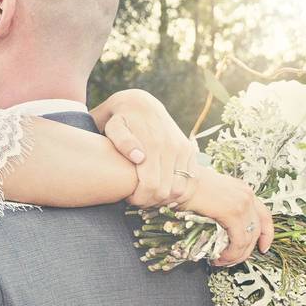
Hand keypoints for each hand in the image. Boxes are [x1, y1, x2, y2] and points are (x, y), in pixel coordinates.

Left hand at [91, 89, 197, 206]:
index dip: (139, 198)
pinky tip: (162, 191)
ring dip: (164, 199)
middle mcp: (173, 147)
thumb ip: (122, 141)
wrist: (140, 103)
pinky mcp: (190, 151)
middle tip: (136, 199)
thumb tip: (139, 157)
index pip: (151, 185)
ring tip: (148, 195)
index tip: (128, 198)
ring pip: (180, 189)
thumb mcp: (114, 126)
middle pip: (166, 191)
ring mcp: (184, 149)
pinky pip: (191, 181)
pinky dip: (178, 192)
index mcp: (153, 144)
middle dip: (149, 201)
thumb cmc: (120, 119)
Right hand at [178, 167, 273, 265]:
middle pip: (257, 231)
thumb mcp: (210, 194)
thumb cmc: (186, 185)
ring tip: (221, 261)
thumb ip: (221, 207)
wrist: (178, 180)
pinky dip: (231, 253)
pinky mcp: (233, 213)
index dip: (267, 234)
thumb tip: (219, 227)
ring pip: (248, 239)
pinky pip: (238, 241)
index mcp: (242, 190)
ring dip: (236, 255)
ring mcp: (242, 204)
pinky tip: (219, 258)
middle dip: (246, 251)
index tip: (263, 248)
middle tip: (232, 260)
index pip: (264, 215)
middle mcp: (246, 195)